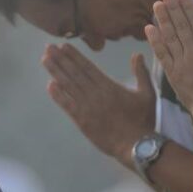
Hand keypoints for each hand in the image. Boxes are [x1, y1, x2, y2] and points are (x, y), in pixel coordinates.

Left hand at [42, 43, 156, 163]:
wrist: (136, 145)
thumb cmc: (143, 120)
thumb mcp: (148, 93)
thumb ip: (141, 73)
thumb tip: (137, 54)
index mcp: (109, 86)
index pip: (88, 67)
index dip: (74, 56)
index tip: (63, 46)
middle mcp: (95, 93)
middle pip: (74, 73)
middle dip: (61, 59)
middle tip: (48, 47)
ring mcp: (87, 107)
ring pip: (68, 86)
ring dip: (56, 72)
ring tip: (45, 59)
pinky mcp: (82, 121)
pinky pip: (67, 105)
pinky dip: (58, 95)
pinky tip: (49, 85)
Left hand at [145, 0, 192, 117]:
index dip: (189, 8)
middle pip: (182, 27)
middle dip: (173, 9)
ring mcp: (182, 63)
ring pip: (170, 37)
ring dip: (162, 20)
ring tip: (156, 5)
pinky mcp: (172, 73)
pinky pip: (162, 54)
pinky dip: (155, 41)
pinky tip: (149, 28)